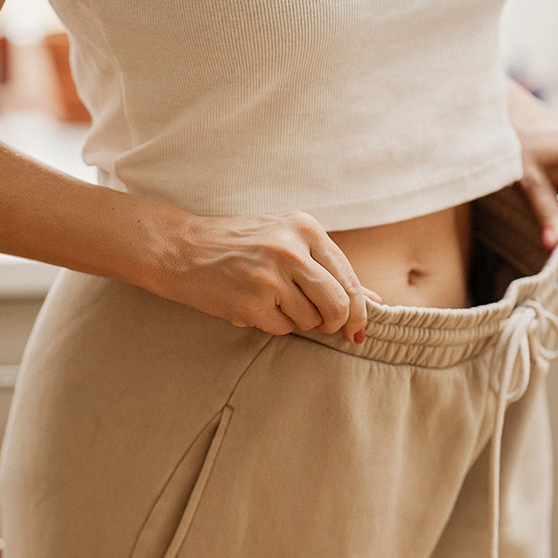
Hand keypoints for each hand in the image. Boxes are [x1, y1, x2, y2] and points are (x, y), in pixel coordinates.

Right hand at [151, 210, 370, 343]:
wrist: (180, 248)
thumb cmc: (237, 244)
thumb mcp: (285, 239)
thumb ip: (328, 268)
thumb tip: (376, 301)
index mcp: (305, 228)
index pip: (349, 278)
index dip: (360, 310)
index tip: (357, 329)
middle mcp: (291, 250)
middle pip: (339, 304)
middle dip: (336, 323)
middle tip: (326, 327)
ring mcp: (270, 277)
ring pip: (310, 320)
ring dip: (297, 320)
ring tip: (272, 300)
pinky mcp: (251, 303)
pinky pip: (282, 328)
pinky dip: (273, 324)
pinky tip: (253, 304)